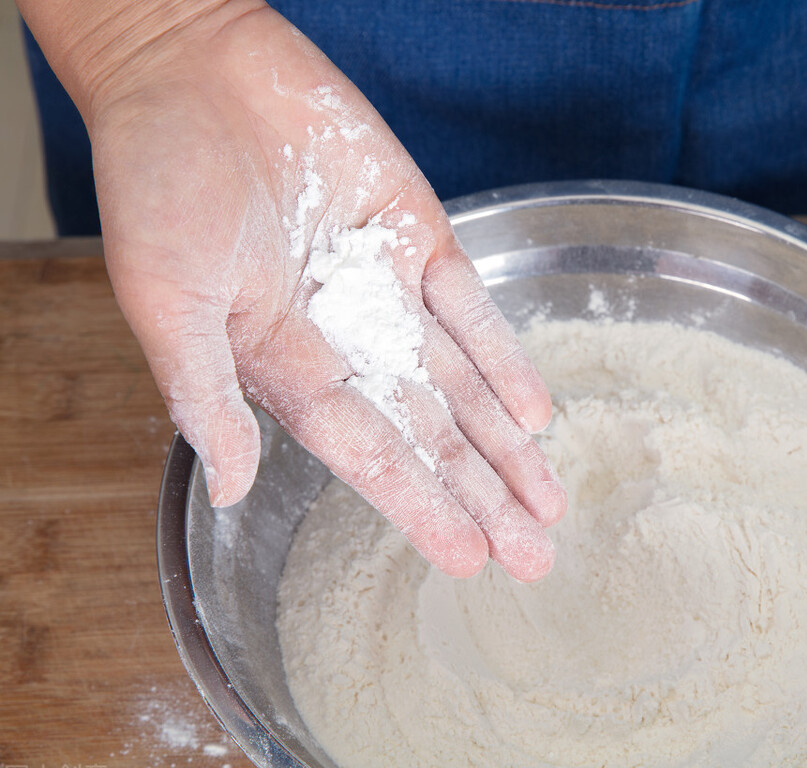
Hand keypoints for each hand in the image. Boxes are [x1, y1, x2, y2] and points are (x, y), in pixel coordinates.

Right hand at [21, 0, 564, 580]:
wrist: (191, 67)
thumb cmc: (157, 178)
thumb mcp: (164, 294)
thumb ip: (203, 390)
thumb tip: (228, 486)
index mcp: (282, 365)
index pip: (365, 454)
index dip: (418, 507)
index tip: (467, 559)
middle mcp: (344, 340)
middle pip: (427, 433)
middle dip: (480, 496)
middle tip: (533, 558)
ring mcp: (386, 290)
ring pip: (460, 383)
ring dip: (505, 444)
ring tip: (547, 504)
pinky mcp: (417, 236)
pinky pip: (472, 308)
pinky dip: (504, 357)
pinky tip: (535, 412)